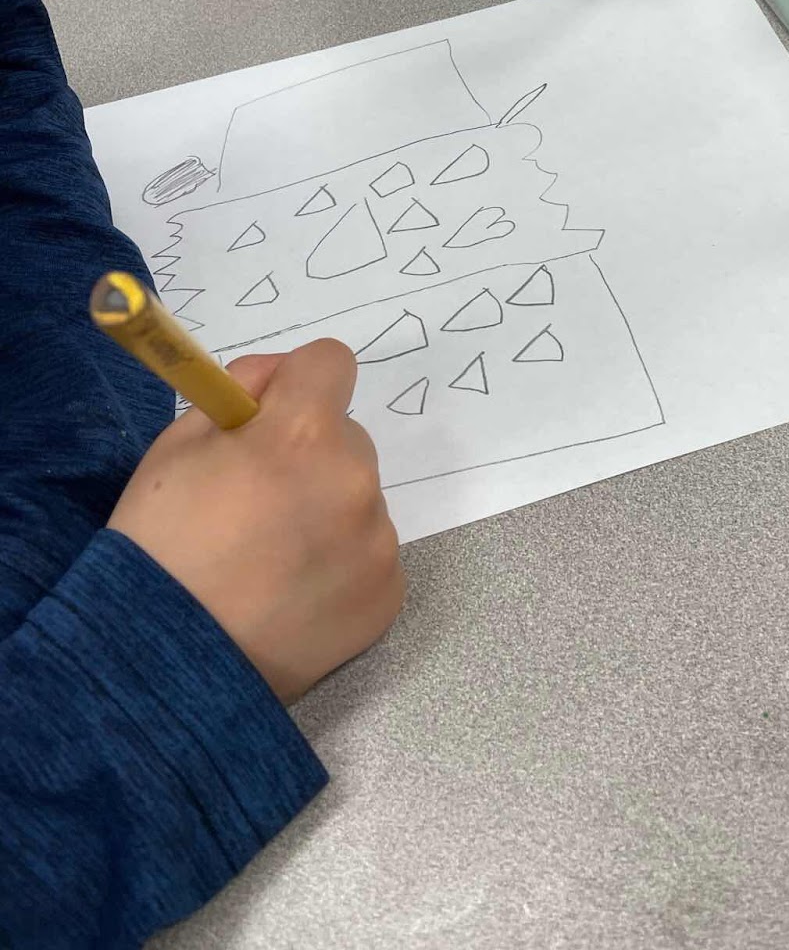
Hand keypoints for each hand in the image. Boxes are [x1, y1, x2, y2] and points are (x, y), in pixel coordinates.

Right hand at [109, 339, 404, 704]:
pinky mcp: (389, 592)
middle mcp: (355, 478)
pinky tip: (293, 595)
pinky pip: (370, 553)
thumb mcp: (177, 444)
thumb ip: (240, 392)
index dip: (296, 383)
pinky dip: (341, 565)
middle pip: (347, 437)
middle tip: (256, 507)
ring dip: (326, 512)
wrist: (167, 665)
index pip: (331, 362)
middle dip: (309, 455)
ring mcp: (378, 540)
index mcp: (303, 432)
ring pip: (358, 498)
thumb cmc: (161, 545)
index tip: (271, 416)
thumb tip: (279, 377)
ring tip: (270, 563)